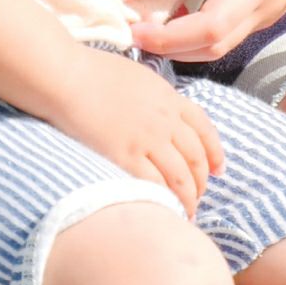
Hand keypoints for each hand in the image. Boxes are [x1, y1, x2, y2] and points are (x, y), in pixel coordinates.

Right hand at [55, 46, 224, 216]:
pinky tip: (161, 210)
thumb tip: (160, 110)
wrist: (67, 77)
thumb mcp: (137, 76)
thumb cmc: (92, 71)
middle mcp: (165, 120)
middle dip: (201, 182)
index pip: (205, 129)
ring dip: (186, 199)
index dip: (215, 152)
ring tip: (185, 213)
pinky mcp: (125, 156)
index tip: (219, 169)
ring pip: (180, 177)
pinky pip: (153, 185)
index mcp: (169, 98)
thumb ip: (155, 96)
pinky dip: (162, 200)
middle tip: (198, 198)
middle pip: (196, 158)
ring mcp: (147, 139)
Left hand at [113, 0, 285, 61]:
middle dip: (166, 39)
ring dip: (179, 50)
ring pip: (221, 45)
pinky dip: (197, 45)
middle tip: (132, 34)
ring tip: (146, 40)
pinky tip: (173, 37)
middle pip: (211, 27)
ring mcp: (268, 5)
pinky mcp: (270, 17)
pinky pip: (230, 41)